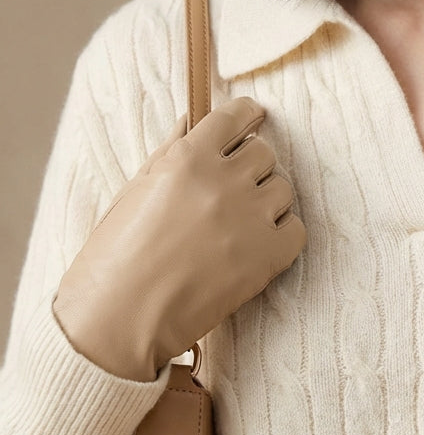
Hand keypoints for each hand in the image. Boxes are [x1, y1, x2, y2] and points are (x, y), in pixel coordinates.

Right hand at [52, 96, 305, 380]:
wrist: (118, 319)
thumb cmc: (116, 256)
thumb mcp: (134, 191)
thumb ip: (170, 152)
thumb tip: (192, 121)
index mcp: (186, 158)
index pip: (235, 116)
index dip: (247, 116)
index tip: (253, 118)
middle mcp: (223, 181)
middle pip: (264, 153)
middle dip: (250, 168)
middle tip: (230, 192)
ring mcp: (250, 218)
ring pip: (283, 189)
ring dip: (265, 202)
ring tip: (236, 227)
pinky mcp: (268, 256)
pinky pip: (295, 229)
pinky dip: (281, 236)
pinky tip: (254, 249)